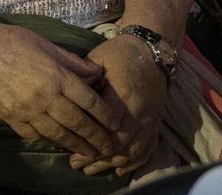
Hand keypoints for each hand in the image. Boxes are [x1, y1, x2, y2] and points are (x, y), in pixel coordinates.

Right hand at [0, 22, 131, 159]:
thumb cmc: (12, 42)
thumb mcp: (46, 45)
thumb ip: (73, 62)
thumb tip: (96, 73)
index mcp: (57, 76)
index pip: (89, 101)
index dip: (106, 115)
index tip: (117, 124)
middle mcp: (45, 97)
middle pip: (78, 123)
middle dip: (96, 138)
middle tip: (109, 148)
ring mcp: (28, 111)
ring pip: (58, 135)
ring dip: (76, 145)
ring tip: (88, 153)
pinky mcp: (12, 119)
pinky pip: (35, 135)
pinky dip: (48, 140)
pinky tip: (56, 142)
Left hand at [72, 34, 166, 176]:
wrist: (152, 51)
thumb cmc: (120, 54)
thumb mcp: (98, 61)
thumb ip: (84, 82)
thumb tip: (65, 99)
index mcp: (124, 96)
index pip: (105, 126)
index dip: (89, 141)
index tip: (70, 150)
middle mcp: (140, 112)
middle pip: (118, 144)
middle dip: (96, 158)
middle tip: (75, 164)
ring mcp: (151, 120)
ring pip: (132, 150)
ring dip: (111, 163)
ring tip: (90, 170)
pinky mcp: (156, 123)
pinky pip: (147, 148)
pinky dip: (134, 162)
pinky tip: (119, 170)